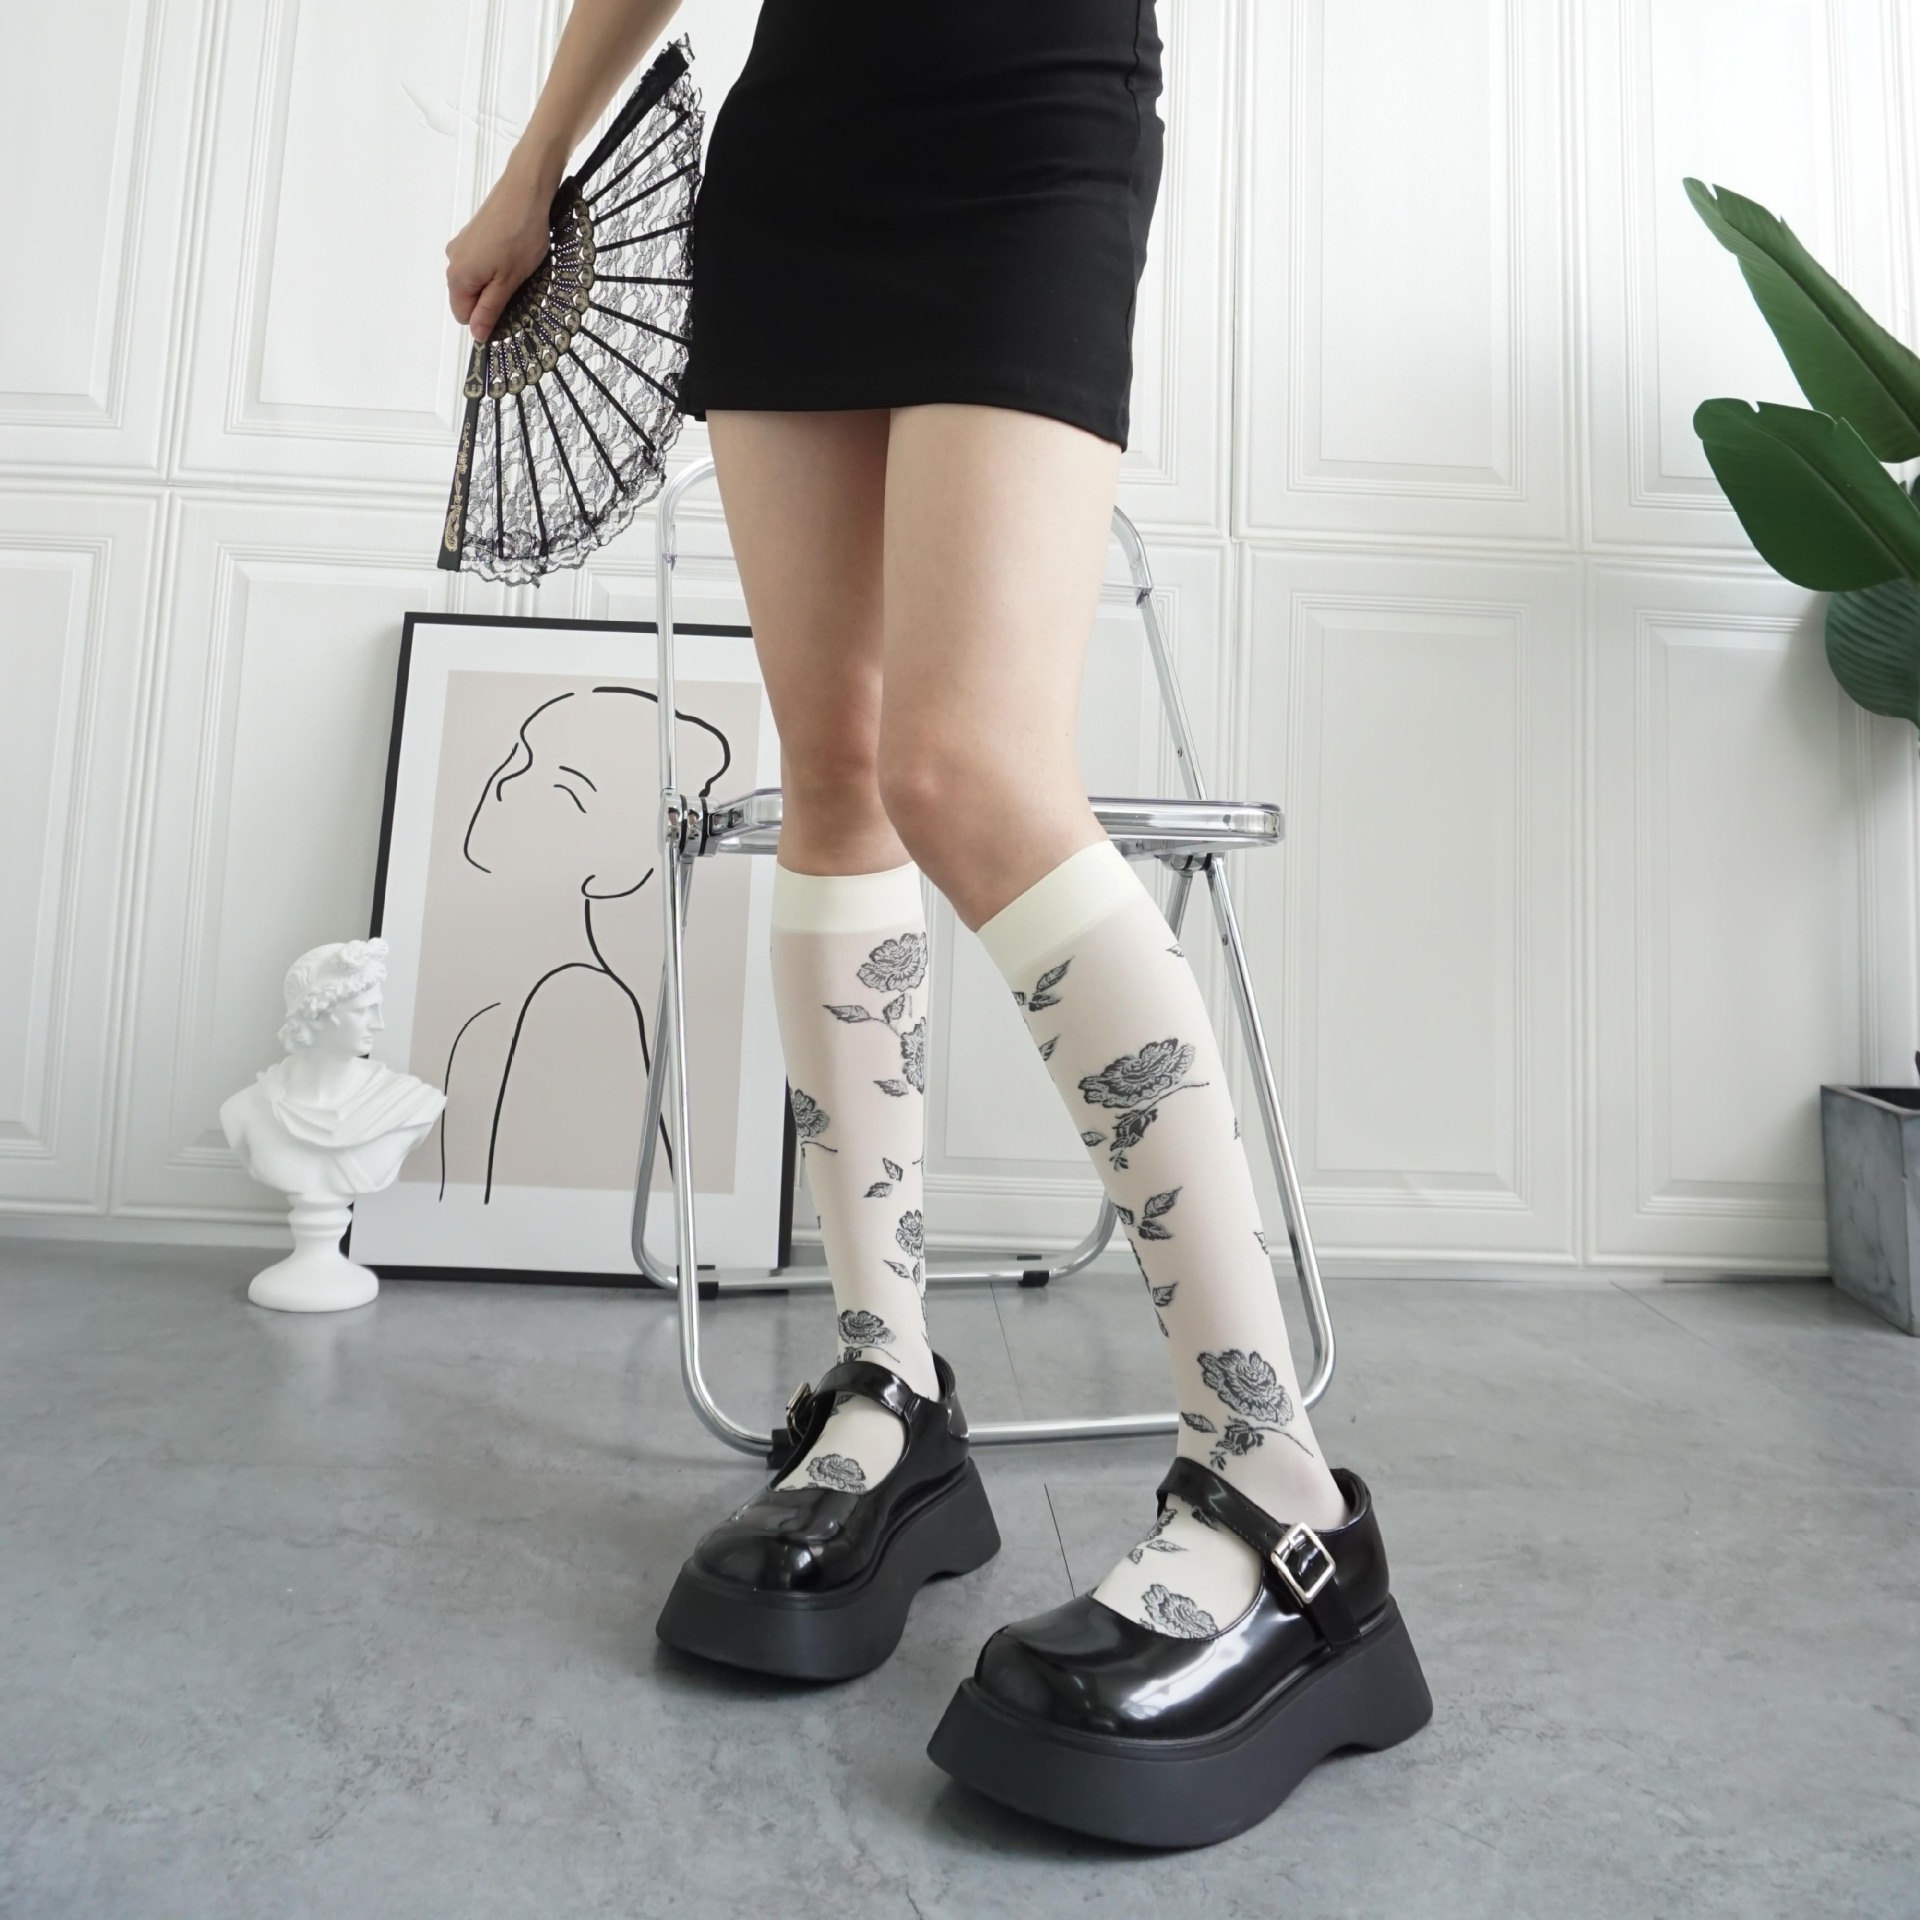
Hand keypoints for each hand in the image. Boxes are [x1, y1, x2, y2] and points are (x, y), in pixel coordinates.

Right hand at [445, 155, 558, 344]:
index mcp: (458, 276)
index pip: (464, 316)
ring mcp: (462, 246)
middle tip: (516, 286)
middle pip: (469, 298)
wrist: (525, 191)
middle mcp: (453, 260)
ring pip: (476, 280)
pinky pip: (480, 263)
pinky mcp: (472, 235)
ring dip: (496, 282)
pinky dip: (495, 266)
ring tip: (516, 267)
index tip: (508, 310)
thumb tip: (477, 333)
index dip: (487, 318)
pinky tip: (513, 254)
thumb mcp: (508, 282)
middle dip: (492, 299)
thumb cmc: (520, 233)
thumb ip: (490, 310)